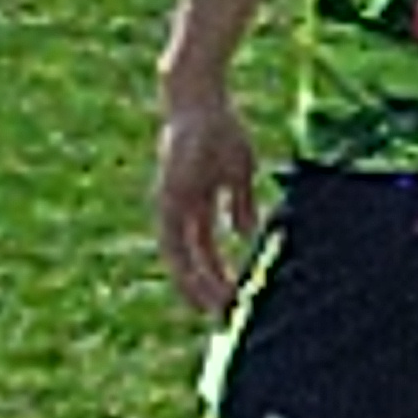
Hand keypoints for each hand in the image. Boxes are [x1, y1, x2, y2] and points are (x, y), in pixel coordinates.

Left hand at [153, 88, 261, 319]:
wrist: (199, 100)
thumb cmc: (219, 129)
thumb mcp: (237, 171)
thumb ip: (238, 202)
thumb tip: (246, 231)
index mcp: (189, 205)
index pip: (197, 250)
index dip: (209, 275)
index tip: (227, 298)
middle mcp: (175, 210)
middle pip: (185, 261)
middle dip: (202, 290)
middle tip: (221, 317)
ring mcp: (171, 205)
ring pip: (180, 258)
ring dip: (198, 286)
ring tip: (217, 309)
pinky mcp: (173, 198)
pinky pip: (181, 242)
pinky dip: (194, 265)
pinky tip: (211, 279)